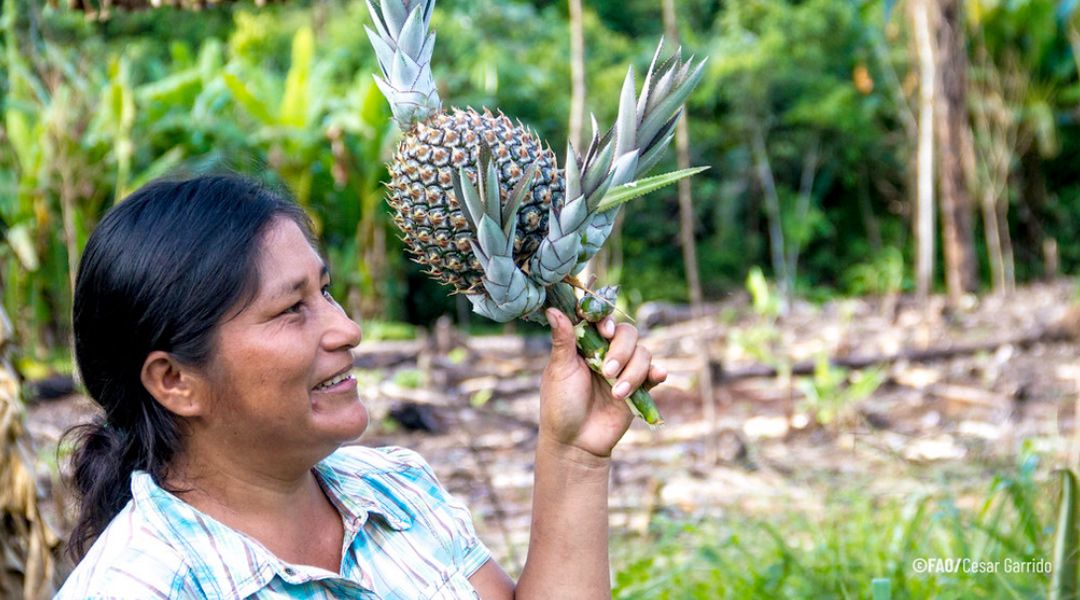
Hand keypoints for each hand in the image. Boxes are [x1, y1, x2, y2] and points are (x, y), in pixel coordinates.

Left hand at [538, 308, 667, 459]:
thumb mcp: (560, 370)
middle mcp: (606, 353)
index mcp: (585, 344)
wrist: (576, 443)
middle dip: (621, 351)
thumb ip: (562, 340)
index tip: (604, 331)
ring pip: (643, 353)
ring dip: (633, 372)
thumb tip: (552, 309)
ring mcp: (624, 370)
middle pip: (627, 334)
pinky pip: (654, 373)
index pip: (601, 320)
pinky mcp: (638, 389)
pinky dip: (657, 372)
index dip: (606, 321)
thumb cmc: (561, 405)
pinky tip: (656, 376)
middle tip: (607, 372)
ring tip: (616, 394)